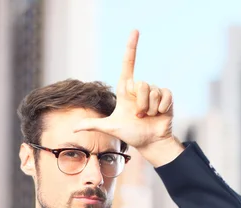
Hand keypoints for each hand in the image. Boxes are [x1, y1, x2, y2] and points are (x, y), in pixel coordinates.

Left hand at [73, 30, 173, 149]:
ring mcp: (154, 92)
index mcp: (126, 90)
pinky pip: (165, 95)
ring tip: (149, 116)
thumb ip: (93, 125)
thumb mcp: (110, 128)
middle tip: (139, 115)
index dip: (131, 47)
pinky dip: (162, 107)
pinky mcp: (166, 98)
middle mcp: (140, 88)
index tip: (135, 31)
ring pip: (153, 91)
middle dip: (140, 103)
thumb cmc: (131, 134)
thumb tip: (74, 129)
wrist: (150, 142)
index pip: (128, 64)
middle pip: (141, 84)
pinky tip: (160, 114)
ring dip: (150, 108)